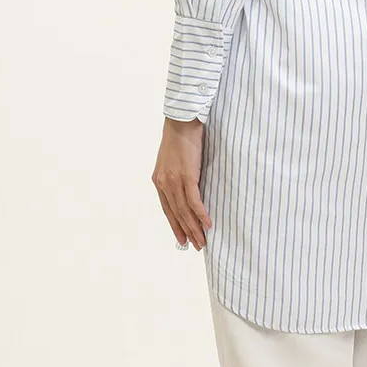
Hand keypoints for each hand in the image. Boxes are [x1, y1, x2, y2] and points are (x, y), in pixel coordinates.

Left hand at [152, 117, 211, 249]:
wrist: (182, 121)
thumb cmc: (181, 137)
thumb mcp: (174, 160)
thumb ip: (177, 175)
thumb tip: (188, 187)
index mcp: (159, 180)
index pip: (167, 209)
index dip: (175, 225)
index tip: (183, 239)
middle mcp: (164, 183)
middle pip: (176, 214)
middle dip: (187, 231)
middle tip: (197, 245)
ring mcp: (174, 180)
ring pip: (184, 211)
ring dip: (195, 228)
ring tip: (203, 240)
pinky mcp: (187, 176)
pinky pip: (194, 201)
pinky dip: (201, 214)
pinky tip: (208, 223)